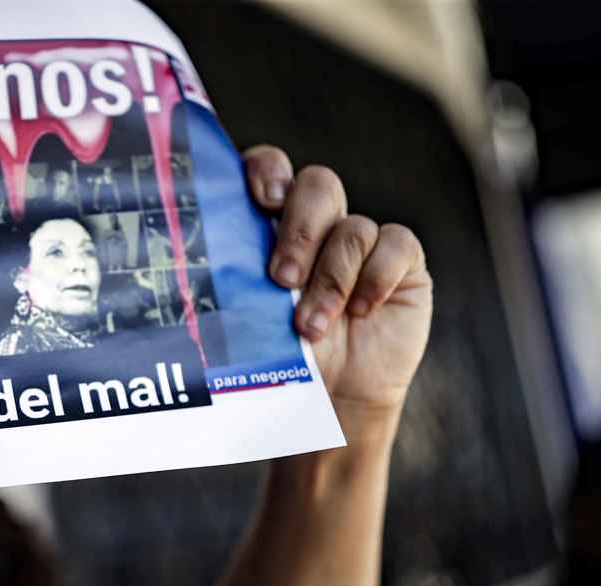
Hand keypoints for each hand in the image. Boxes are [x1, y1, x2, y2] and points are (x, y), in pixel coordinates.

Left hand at [243, 145, 432, 427]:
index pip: (270, 169)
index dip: (267, 169)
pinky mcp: (401, 261)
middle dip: (300, 230)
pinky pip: (396, 244)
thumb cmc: (278, 357)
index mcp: (272, 224)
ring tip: (310, 328)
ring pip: (353, 227)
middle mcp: (318, 223)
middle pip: (317, 185)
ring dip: (330, 280)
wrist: (326, 401)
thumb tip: (199, 260)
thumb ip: (236, 277)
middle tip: (281, 279)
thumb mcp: (249, 316)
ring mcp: (362, 239)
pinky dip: (375, 279)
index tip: (263, 199)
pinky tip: (361, 312)